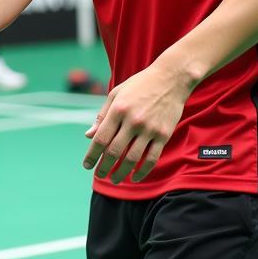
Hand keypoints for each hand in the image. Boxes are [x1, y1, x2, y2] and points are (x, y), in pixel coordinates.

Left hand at [82, 62, 189, 183]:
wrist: (170, 78)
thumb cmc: (139, 85)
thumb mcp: (116, 94)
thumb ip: (102, 116)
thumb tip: (88, 136)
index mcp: (118, 109)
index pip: (101, 139)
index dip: (92, 155)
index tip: (86, 166)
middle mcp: (132, 120)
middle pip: (115, 151)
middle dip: (104, 167)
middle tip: (99, 176)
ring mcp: (149, 129)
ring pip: (132, 159)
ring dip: (121, 173)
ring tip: (114, 179)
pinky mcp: (163, 135)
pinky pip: (151, 158)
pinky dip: (142, 171)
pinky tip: (135, 177)